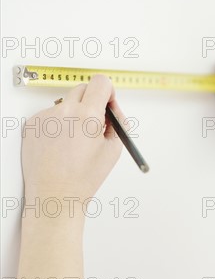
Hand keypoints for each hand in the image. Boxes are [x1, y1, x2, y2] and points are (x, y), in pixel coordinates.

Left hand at [21, 75, 123, 204]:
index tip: (107, 101)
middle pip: (82, 89)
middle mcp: (64, 111)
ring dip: (74, 116)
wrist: (55, 195)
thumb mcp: (112, 151)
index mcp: (87, 116)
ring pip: (66, 104)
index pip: (101, 82)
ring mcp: (45, 117)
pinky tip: (61, 147)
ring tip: (75, 144)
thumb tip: (113, 111)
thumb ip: (117, 124)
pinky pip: (50, 116)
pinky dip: (58, 126)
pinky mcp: (32, 125)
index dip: (108, 92)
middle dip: (92, 102)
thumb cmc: (83, 179)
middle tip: (95, 123)